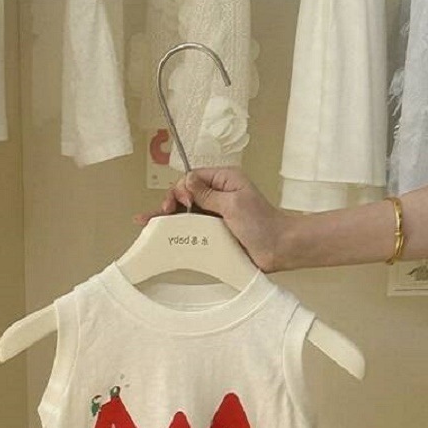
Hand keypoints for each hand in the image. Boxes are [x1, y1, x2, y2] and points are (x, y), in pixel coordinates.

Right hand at [133, 167, 288, 272]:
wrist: (279, 249)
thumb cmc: (263, 224)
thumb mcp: (233, 203)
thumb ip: (208, 193)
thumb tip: (187, 181)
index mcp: (225, 180)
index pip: (193, 178)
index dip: (180, 189)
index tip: (177, 203)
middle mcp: (219, 195)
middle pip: (186, 195)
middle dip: (169, 203)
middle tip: (158, 215)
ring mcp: (217, 214)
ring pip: (187, 213)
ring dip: (169, 218)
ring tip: (148, 223)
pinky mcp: (216, 232)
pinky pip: (194, 229)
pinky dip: (180, 231)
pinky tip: (164, 236)